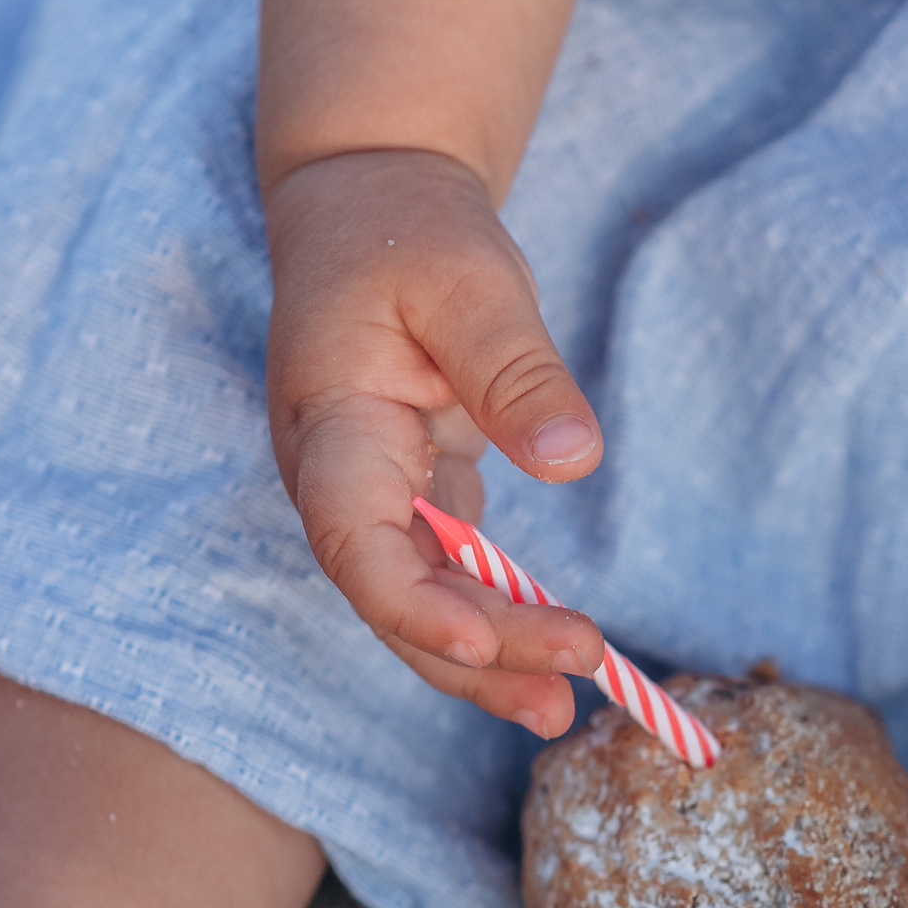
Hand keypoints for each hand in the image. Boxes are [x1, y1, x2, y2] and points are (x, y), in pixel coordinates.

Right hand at [265, 148, 605, 737]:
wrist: (371, 197)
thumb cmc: (407, 227)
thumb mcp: (470, 278)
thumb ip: (516, 371)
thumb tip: (575, 461)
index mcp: (331, 424)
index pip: (353, 537)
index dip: (410, 602)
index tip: (480, 638)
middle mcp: (338, 476)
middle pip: (395, 593)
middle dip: (475, 653)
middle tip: (567, 690)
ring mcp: (376, 492)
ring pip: (423, 598)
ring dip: (488, 656)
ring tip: (562, 709)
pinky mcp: (418, 494)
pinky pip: (452, 575)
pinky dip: (499, 617)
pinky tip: (556, 658)